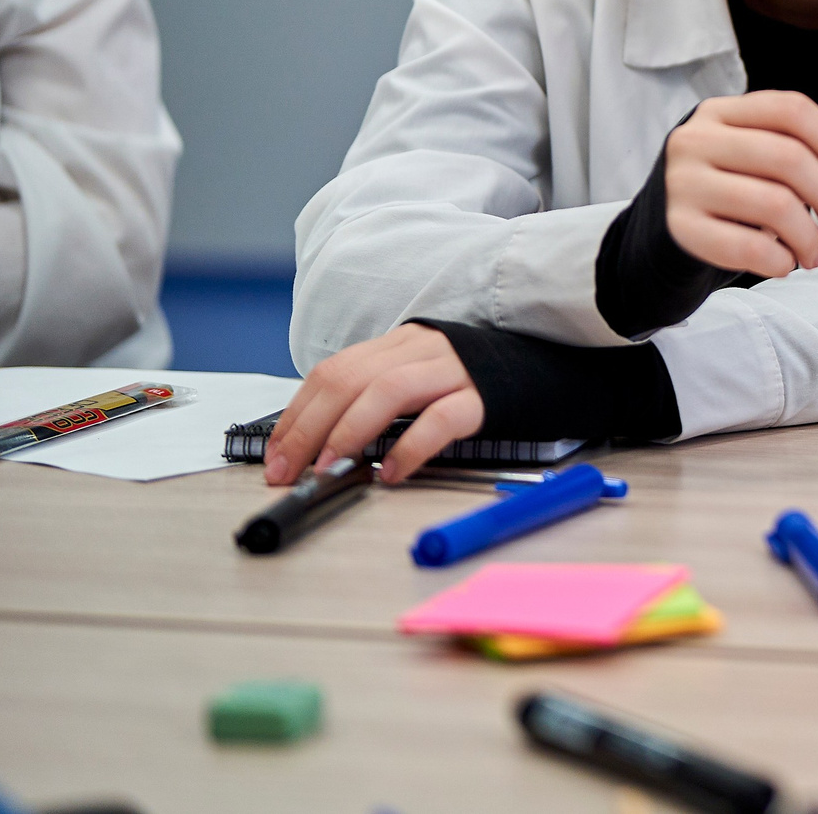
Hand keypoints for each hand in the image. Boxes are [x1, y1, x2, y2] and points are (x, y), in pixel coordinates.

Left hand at [264, 325, 481, 486]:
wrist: (542, 369)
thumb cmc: (471, 382)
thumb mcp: (418, 377)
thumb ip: (376, 396)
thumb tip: (319, 442)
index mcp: (400, 344)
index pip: (333, 372)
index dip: (297, 415)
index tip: (275, 455)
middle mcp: (422, 349)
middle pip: (350, 380)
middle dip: (308, 429)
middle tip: (288, 473)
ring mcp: (454, 370)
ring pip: (389, 390)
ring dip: (349, 433)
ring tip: (329, 469)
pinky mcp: (485, 397)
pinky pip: (442, 419)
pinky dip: (411, 446)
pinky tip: (391, 472)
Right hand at [664, 90, 817, 276]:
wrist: (670, 225)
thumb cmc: (732, 185)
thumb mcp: (772, 159)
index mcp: (723, 112)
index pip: (790, 110)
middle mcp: (697, 139)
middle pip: (786, 157)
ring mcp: (683, 183)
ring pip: (773, 204)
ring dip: (808, 236)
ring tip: (814, 252)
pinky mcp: (680, 227)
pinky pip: (748, 247)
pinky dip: (779, 260)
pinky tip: (785, 262)